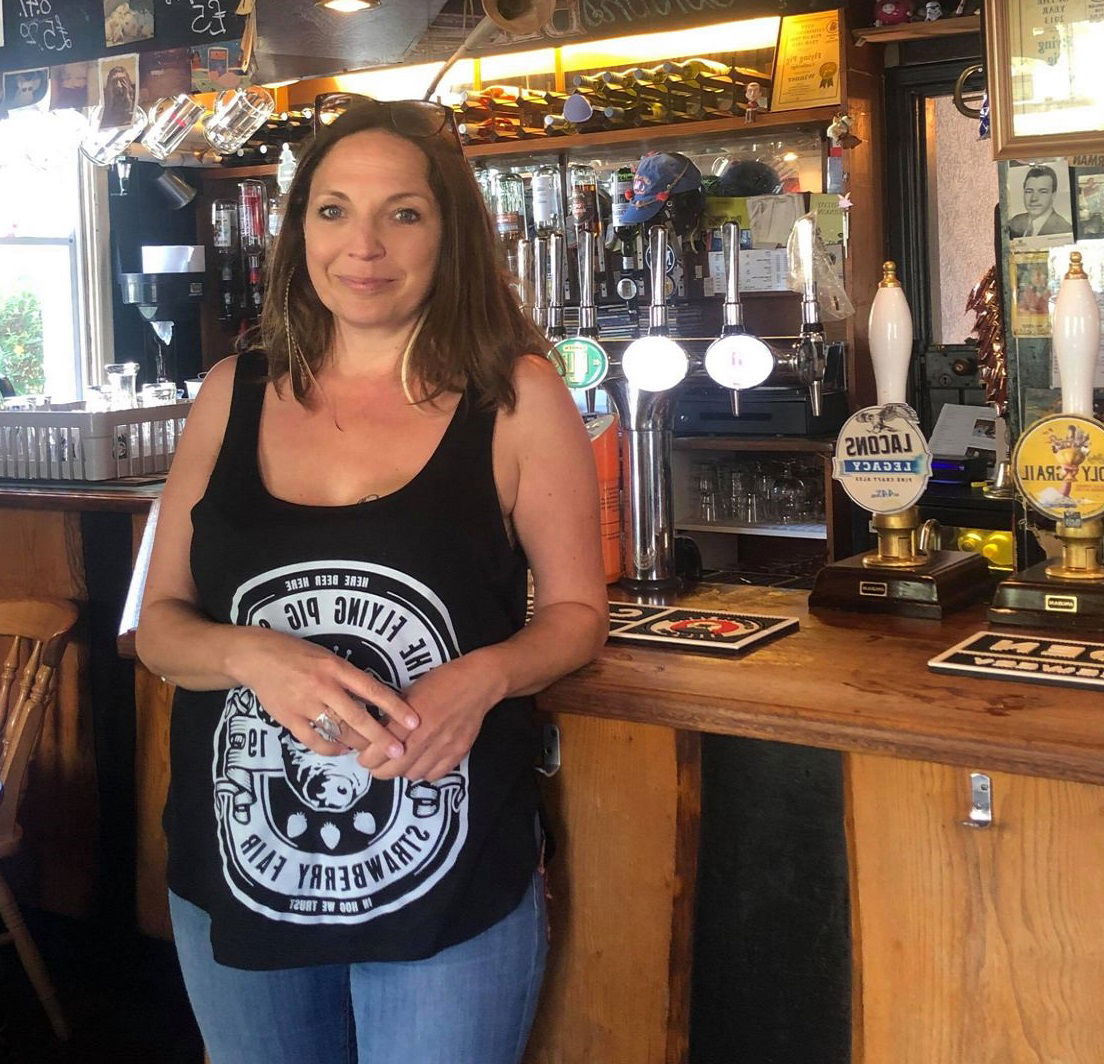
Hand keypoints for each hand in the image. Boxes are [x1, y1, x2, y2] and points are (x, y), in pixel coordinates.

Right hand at [226, 626, 419, 756]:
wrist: (257, 657)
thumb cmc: (300, 655)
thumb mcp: (329, 658)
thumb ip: (350, 678)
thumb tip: (376, 700)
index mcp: (337, 668)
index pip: (373, 690)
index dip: (395, 707)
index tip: (413, 721)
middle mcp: (323, 687)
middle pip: (358, 718)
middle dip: (381, 737)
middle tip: (399, 751)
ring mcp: (305, 704)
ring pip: (339, 732)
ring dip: (358, 745)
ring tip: (372, 752)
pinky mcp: (289, 719)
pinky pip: (315, 741)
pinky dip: (332, 749)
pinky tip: (342, 750)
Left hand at [358, 648, 505, 782]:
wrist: (477, 682)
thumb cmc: (440, 682)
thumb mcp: (409, 693)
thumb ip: (393, 717)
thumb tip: (374, 734)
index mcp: (409, 719)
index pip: (379, 752)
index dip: (367, 759)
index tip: (365, 757)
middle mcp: (426, 737)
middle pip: (393, 770)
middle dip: (380, 770)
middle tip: (378, 763)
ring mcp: (444, 747)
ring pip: (412, 775)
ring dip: (403, 771)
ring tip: (402, 760)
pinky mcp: (458, 753)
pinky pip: (434, 775)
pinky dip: (424, 772)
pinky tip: (422, 760)